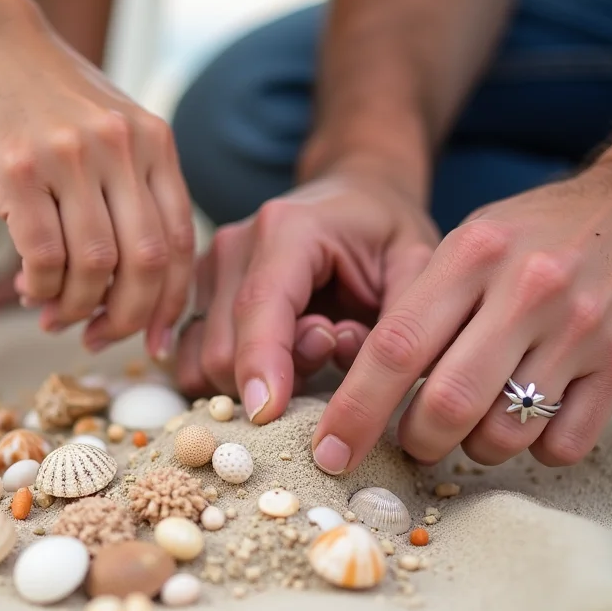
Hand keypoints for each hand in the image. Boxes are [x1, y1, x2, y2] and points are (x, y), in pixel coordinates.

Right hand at [0, 2, 194, 358]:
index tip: (152, 340)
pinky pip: (43, 256)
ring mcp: (70, 158)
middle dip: (125, 317)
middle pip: (144, 263)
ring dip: (75, 307)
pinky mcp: (18, 171)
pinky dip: (41, 288)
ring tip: (56, 314)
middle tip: (98, 336)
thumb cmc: (53, 105)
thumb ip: (139, 194)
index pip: (179, 243)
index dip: (168, 304)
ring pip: (93, 266)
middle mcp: (122, 149)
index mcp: (156, 145)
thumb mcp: (118, 133)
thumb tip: (144, 290)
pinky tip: (30, 290)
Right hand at [173, 165, 441, 422]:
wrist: (354, 196)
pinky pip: (193, 361)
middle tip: (331, 348)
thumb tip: (369, 388)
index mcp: (287, 229)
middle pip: (224, 348)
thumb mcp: (418, 265)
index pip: (259, 307)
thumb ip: (400, 323)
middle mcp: (234, 246)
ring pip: (203, 362)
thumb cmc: (386, 233)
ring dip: (254, 379)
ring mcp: (208, 270)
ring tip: (309, 347)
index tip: (269, 415)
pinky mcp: (198, 295)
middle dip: (275, 377)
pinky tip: (276, 358)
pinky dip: (233, 377)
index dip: (260, 365)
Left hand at [311, 162, 611, 473]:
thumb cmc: (545, 232)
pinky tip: (537, 417)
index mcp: (472, 254)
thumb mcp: (475, 240)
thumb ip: (425, 305)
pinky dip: (538, 449)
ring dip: (477, 448)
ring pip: (503, 435)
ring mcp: (581, 329)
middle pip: (445, 404)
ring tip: (480, 423)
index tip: (330, 451)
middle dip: (417, 441)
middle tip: (416, 441)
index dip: (355, 410)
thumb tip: (368, 387)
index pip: (395, 347)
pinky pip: (563, 444)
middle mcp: (525, 290)